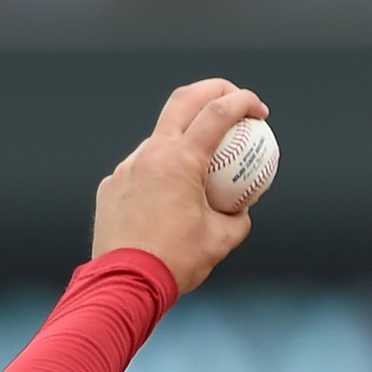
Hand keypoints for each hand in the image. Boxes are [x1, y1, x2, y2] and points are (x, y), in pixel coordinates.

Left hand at [92, 79, 269, 293]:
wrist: (125, 282)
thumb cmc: (176, 262)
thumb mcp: (221, 241)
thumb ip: (238, 218)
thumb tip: (243, 208)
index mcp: (181, 161)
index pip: (218, 114)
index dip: (244, 102)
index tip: (260, 110)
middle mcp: (151, 154)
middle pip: (183, 100)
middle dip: (214, 89)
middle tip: (233, 99)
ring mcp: (127, 167)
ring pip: (160, 136)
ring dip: (186, 136)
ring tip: (203, 163)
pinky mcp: (112, 185)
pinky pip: (142, 167)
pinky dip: (162, 170)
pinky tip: (170, 196)